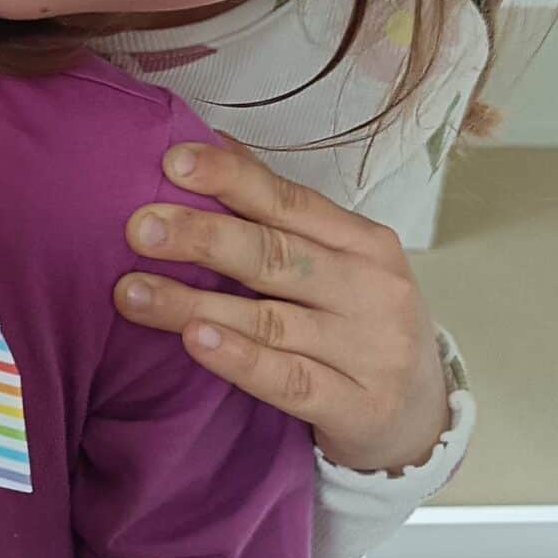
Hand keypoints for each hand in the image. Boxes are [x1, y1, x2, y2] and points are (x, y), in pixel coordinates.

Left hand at [114, 138, 450, 473]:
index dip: (232, 179)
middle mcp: (370, 290)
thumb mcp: (339, 262)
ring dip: (195, 305)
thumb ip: (280, 213)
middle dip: (203, 238)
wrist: (425, 413)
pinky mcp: (357, 406)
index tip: (172, 161)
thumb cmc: (362, 323)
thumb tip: (212, 144)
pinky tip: (195, 341)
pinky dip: (240, 359)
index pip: (291, 202)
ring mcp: (368, 350)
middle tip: (139, 228)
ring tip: (133, 292)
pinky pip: (289, 380)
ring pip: (269, 320)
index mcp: (364, 242)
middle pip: (277, 256)